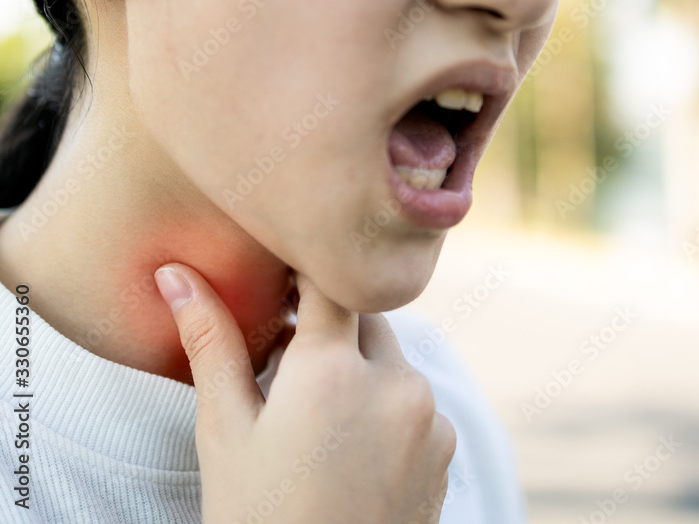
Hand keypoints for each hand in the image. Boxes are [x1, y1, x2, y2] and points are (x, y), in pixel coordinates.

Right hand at [154, 264, 455, 523]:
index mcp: (332, 370)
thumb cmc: (257, 517)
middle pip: (365, 319)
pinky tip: (352, 450)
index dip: (304, 275)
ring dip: (361, 370)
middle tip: (286, 367)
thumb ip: (211, 343)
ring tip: (318, 422)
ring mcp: (428, 416)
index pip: (329, 281)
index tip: (282, 287)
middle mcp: (394, 383)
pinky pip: (417, 402)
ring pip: (392, 360)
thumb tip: (176, 275)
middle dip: (330, 330)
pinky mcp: (446, 446)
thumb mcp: (225, 432)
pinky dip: (388, 408)